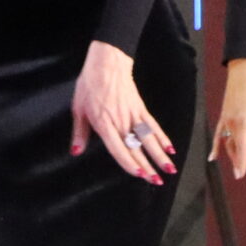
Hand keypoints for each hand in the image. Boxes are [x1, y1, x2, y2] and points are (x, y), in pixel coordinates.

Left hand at [72, 40, 175, 183]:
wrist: (107, 64)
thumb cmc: (89, 85)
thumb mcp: (78, 109)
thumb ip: (79, 132)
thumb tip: (76, 152)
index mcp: (104, 124)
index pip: (119, 148)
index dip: (130, 163)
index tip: (140, 175)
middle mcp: (121, 121)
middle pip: (136, 147)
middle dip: (148, 166)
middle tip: (157, 181)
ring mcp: (133, 115)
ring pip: (149, 138)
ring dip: (160, 155)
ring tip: (169, 170)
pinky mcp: (141, 108)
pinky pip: (153, 125)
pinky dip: (162, 137)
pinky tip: (170, 148)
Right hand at [211, 58, 245, 180]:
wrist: (242, 72)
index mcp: (243, 123)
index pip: (242, 148)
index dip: (243, 163)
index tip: (243, 175)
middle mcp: (232, 124)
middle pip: (236, 148)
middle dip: (244, 162)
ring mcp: (225, 121)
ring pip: (228, 144)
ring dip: (235, 157)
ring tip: (243, 170)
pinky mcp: (223, 117)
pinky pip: (219, 135)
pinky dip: (217, 146)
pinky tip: (214, 157)